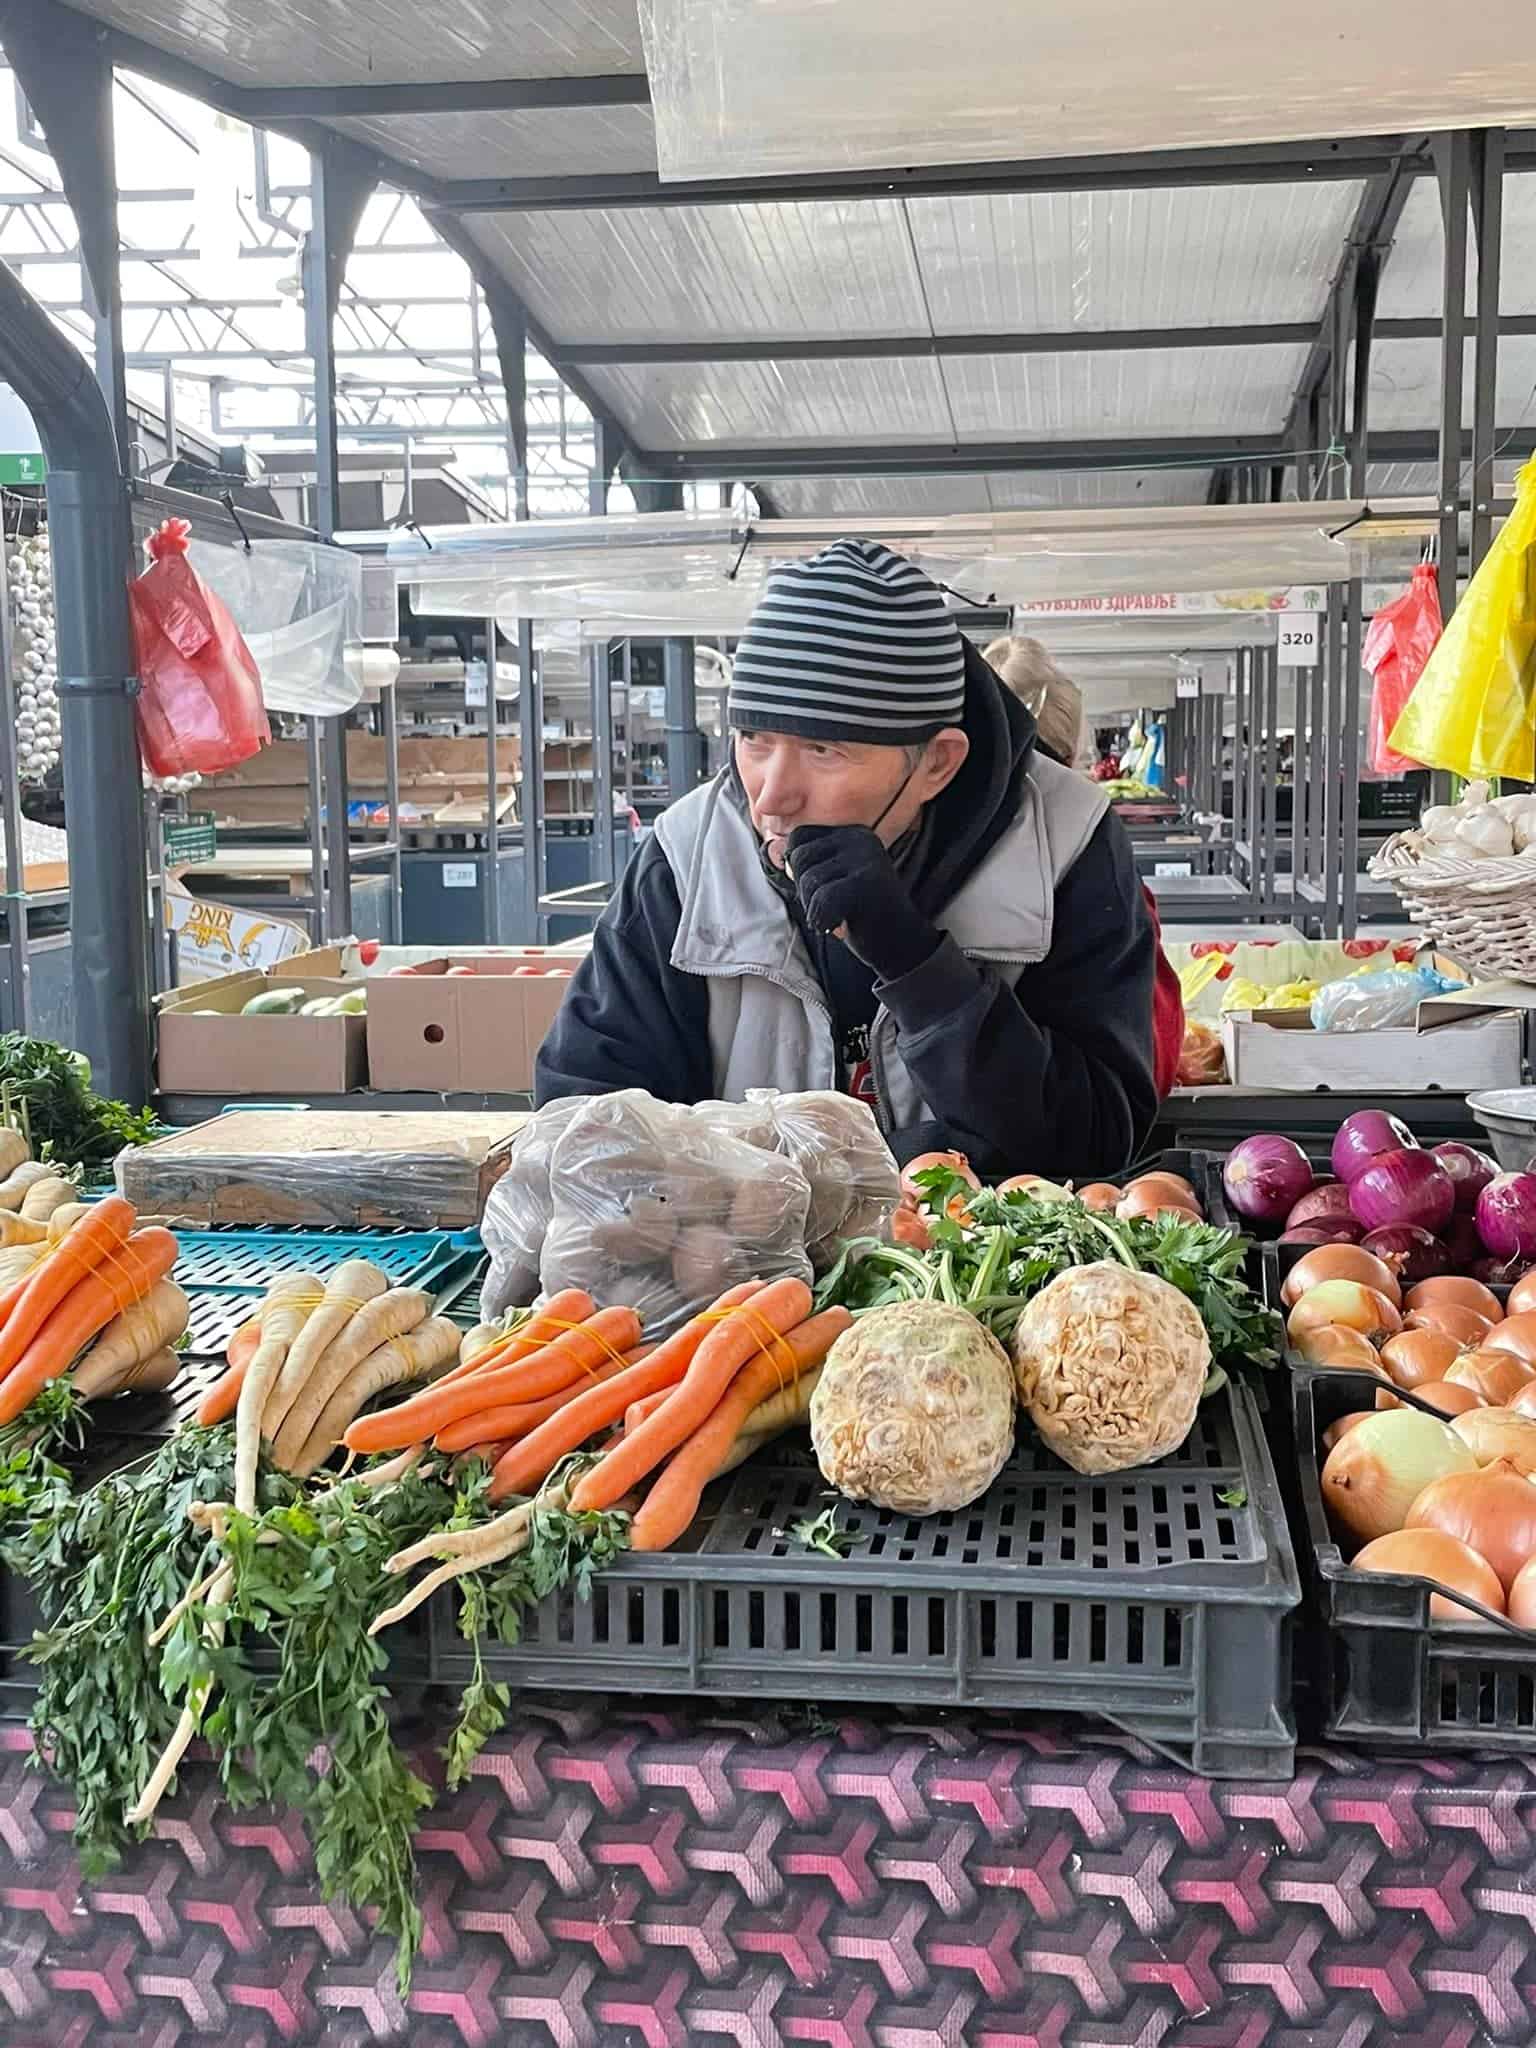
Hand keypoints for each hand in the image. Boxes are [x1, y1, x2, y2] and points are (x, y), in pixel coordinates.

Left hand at [786, 825, 939, 981]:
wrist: (902, 947)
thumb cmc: (860, 915)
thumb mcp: (829, 884)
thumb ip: (802, 866)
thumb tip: (770, 849)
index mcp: (852, 833)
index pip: (799, 837)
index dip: (797, 868)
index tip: (820, 890)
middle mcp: (861, 838)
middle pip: (799, 857)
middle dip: (805, 891)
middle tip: (832, 907)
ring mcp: (866, 859)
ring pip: (808, 880)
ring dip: (815, 908)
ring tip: (840, 916)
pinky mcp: (867, 884)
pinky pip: (821, 900)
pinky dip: (823, 920)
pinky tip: (840, 927)